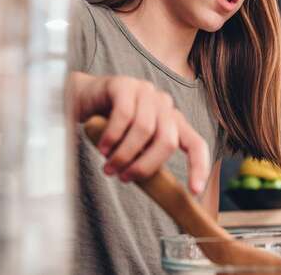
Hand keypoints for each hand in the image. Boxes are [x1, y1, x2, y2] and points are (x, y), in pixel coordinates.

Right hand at [68, 72, 209, 193]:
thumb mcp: (134, 147)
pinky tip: (102, 147)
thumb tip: (159, 194)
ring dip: (124, 154)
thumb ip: (146, 161)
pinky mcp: (125, 85)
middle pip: (167, 140)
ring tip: (108, 167)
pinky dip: (112, 137)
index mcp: (173, 121)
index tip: (194, 191)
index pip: (195, 143)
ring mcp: (146, 92)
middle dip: (145, 166)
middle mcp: (164, 104)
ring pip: (144, 129)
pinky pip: (124, 115)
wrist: (82, 99)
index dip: (198, 167)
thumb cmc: (111, 128)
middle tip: (124, 178)